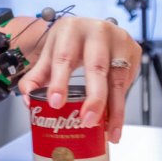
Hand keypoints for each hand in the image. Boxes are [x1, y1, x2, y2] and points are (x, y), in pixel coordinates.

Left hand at [17, 16, 141, 142]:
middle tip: (87, 121)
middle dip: (94, 97)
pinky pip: (128, 83)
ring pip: (118, 79)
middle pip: (97, 67)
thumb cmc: (70, 43)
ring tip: (108, 132)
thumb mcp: (51, 54)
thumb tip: (28, 101)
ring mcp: (119, 40)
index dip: (59, 81)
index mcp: (71, 29)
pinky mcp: (133, 52)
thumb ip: (37, 77)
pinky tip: (114, 121)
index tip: (56, 103)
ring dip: (114, 110)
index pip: (64, 57)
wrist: (93, 28)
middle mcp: (97, 31)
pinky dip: (121, 105)